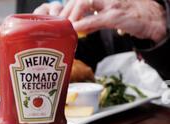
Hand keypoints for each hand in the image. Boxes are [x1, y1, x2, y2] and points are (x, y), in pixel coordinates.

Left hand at [35, 0, 166, 43]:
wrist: (154, 18)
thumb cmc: (132, 16)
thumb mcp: (111, 12)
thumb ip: (95, 18)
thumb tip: (79, 27)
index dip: (68, 7)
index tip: (61, 19)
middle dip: (67, 11)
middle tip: (60, 25)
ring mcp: (111, 4)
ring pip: (85, 2)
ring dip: (71, 15)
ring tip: (65, 27)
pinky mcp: (117, 16)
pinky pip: (97, 18)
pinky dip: (84, 23)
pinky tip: (76, 29)